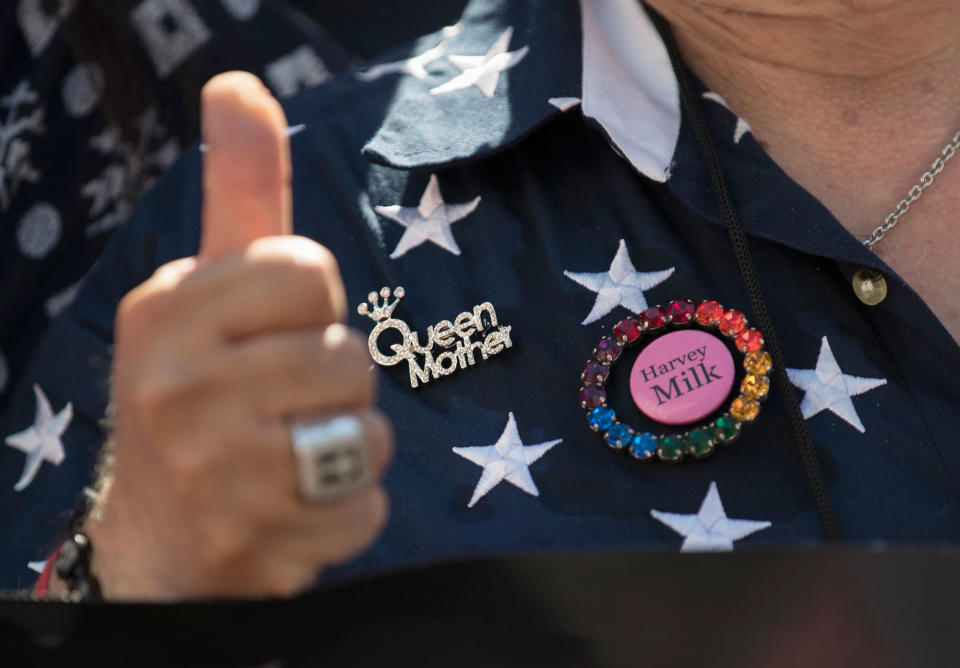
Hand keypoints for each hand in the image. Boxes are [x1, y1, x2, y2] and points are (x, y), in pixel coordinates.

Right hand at [79, 72, 392, 598]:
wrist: (158, 535)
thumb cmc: (196, 391)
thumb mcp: (204, 289)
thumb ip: (239, 191)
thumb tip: (239, 84)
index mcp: (167, 311)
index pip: (307, 269)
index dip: (309, 304)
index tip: (269, 332)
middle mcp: (178, 388)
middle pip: (347, 355)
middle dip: (332, 379)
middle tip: (277, 404)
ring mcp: (216, 471)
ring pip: (367, 432)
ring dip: (347, 445)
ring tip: (287, 455)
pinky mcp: (259, 538)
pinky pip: (368, 506)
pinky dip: (348, 509)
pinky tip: (293, 507)